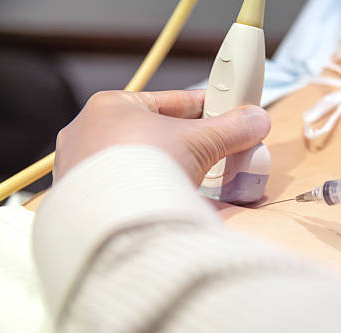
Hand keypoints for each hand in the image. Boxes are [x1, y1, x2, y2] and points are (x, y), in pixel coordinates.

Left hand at [54, 90, 270, 184]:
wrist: (116, 222)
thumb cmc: (144, 166)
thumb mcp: (199, 142)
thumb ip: (230, 129)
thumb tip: (256, 121)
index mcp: (109, 107)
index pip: (170, 102)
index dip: (205, 105)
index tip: (226, 110)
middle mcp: (89, 135)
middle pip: (155, 132)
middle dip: (189, 140)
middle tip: (218, 145)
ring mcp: (84, 170)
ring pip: (141, 161)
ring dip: (172, 166)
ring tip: (201, 175)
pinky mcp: (88, 201)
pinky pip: (130, 187)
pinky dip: (154, 188)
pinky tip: (175, 196)